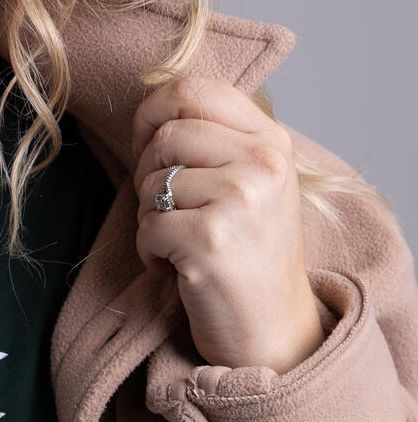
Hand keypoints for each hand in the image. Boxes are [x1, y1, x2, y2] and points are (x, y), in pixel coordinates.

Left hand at [131, 77, 323, 373]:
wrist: (274, 332)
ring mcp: (241, 200)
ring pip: (150, 181)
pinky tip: (179, 268)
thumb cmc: (246, 252)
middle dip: (147, 172)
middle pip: (165, 135)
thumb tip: (151, 106)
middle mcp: (264, 163)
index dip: (153, 112)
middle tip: (167, 208)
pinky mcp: (211, 239)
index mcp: (271, 140)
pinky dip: (150, 252)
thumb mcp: (248, 180)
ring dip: (149, 216)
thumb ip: (211, 137)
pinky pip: (147, 225)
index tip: (148, 145)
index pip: (192, 89)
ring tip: (181, 241)